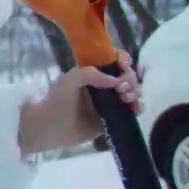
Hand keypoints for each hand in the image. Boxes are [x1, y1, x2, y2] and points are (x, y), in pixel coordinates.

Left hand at [19, 52, 144, 154]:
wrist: (50, 128)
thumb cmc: (56, 101)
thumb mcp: (68, 81)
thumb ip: (89, 74)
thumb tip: (116, 80)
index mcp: (92, 71)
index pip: (114, 60)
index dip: (123, 61)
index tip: (123, 68)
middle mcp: (103, 84)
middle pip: (127, 75)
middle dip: (130, 79)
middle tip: (123, 89)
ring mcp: (110, 101)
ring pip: (132, 92)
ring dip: (136, 92)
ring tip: (127, 99)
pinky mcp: (114, 117)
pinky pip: (131, 110)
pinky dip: (137, 107)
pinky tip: (135, 110)